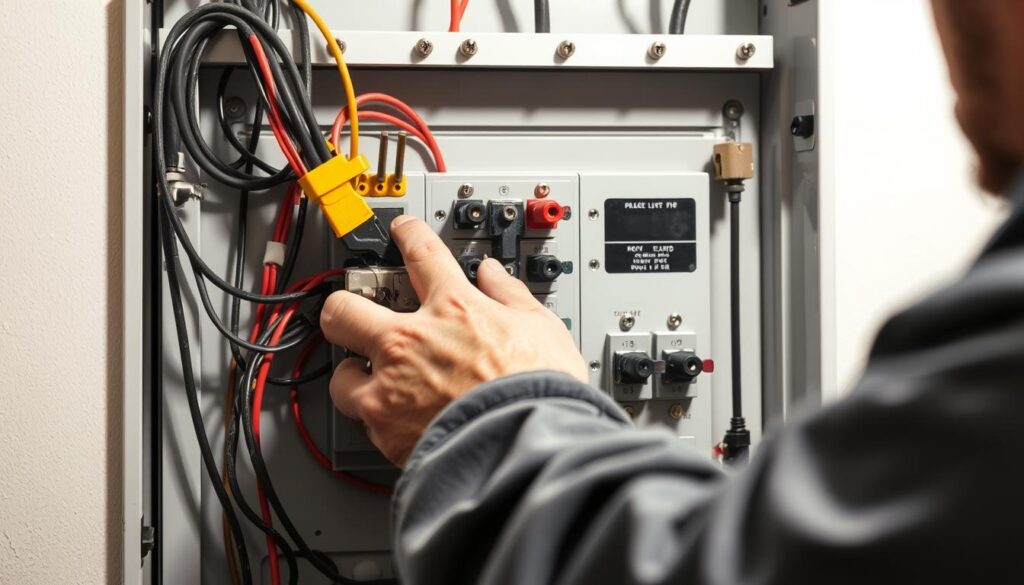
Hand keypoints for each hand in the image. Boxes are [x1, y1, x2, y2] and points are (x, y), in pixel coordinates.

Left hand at [320, 215, 587, 466]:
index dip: (408, 234)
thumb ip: (512, 296)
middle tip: (351, 313)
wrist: (527, 446)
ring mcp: (390, 388)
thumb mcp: (543, 327)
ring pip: (341, 375)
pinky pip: (362, 421)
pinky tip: (397, 423)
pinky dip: (378, 421)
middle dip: (342, 308)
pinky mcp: (384, 432)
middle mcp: (410, 342)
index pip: (421, 253)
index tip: (403, 232)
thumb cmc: (540, 391)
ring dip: (356, 378)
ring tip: (374, 384)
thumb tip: (496, 276)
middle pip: (344, 309)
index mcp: (452, 308)